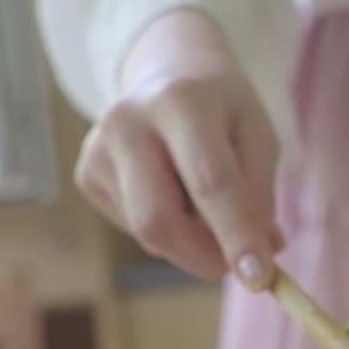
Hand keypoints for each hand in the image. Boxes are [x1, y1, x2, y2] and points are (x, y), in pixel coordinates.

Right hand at [74, 11, 283, 288]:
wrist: (166, 70)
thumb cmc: (222, 108)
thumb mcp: (257, 135)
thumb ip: (259, 193)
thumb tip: (261, 252)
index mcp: (181, 102)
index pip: (210, 182)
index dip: (237, 235)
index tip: (261, 277)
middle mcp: (127, 122)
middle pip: (159, 219)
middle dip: (205, 256)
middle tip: (241, 266)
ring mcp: (98, 150)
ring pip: (148, 232)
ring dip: (192, 242)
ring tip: (208, 204)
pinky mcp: (87, 176)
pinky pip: (137, 227)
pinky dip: (171, 228)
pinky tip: (175, 192)